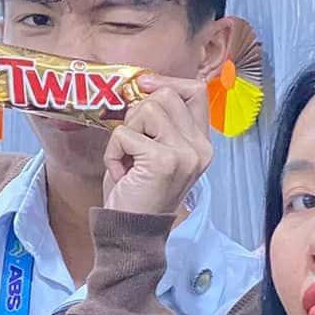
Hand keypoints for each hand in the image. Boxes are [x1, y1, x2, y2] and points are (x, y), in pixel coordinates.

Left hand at [103, 77, 213, 217]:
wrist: (131, 232)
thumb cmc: (138, 193)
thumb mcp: (156, 151)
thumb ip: (160, 122)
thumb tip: (144, 85)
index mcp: (201, 144)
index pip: (196, 91)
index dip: (168, 82)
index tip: (145, 85)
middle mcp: (199, 148)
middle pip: (166, 95)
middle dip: (138, 114)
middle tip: (132, 144)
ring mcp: (185, 154)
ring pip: (146, 108)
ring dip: (125, 132)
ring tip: (129, 160)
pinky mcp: (164, 160)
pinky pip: (125, 133)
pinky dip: (113, 151)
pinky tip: (122, 173)